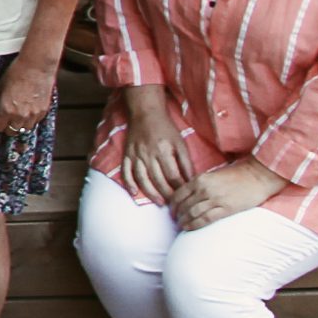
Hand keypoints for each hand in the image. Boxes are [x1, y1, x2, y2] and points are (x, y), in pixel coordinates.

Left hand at [0, 45, 63, 137]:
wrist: (37, 66)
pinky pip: (36, 121)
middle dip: (7, 126)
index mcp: (7, 109)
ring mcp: (33, 114)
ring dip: (20, 124)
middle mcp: (20, 115)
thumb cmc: (17, 72)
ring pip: (24, 129)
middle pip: (11, 131)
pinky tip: (28, 110)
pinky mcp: (43, 110)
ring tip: (17, 115)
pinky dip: (31, 119)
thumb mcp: (0, 85)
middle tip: (5, 119)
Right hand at [114, 85, 190, 204]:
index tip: (185, 196)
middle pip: (158, 180)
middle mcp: (148, 154)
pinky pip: (126, 171)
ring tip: (159, 202)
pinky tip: (134, 193)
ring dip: (150, 193)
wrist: (145, 113)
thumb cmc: (166, 129)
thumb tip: (191, 180)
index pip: (172, 175)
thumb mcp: (180, 143)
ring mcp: (136, 155)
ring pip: (142, 179)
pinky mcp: (127, 154)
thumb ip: (185, 162)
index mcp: (164, 151)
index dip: (179, 188)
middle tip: (174, 204)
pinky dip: (128, 183)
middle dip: (167, 194)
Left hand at [174, 158, 289, 229]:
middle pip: (183, 205)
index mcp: (200, 179)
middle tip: (175, 222)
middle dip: (177, 215)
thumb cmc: (237, 175)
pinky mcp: (226, 208)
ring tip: (181, 227)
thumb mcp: (213, 175)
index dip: (172, 205)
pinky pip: (205, 219)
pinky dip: (194, 225)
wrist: (258, 175)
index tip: (171, 211)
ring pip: (192, 213)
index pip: (178, 194)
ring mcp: (215, 199)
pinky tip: (189, 229)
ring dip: (184, 222)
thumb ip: (200, 184)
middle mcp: (204, 189)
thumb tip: (189, 196)